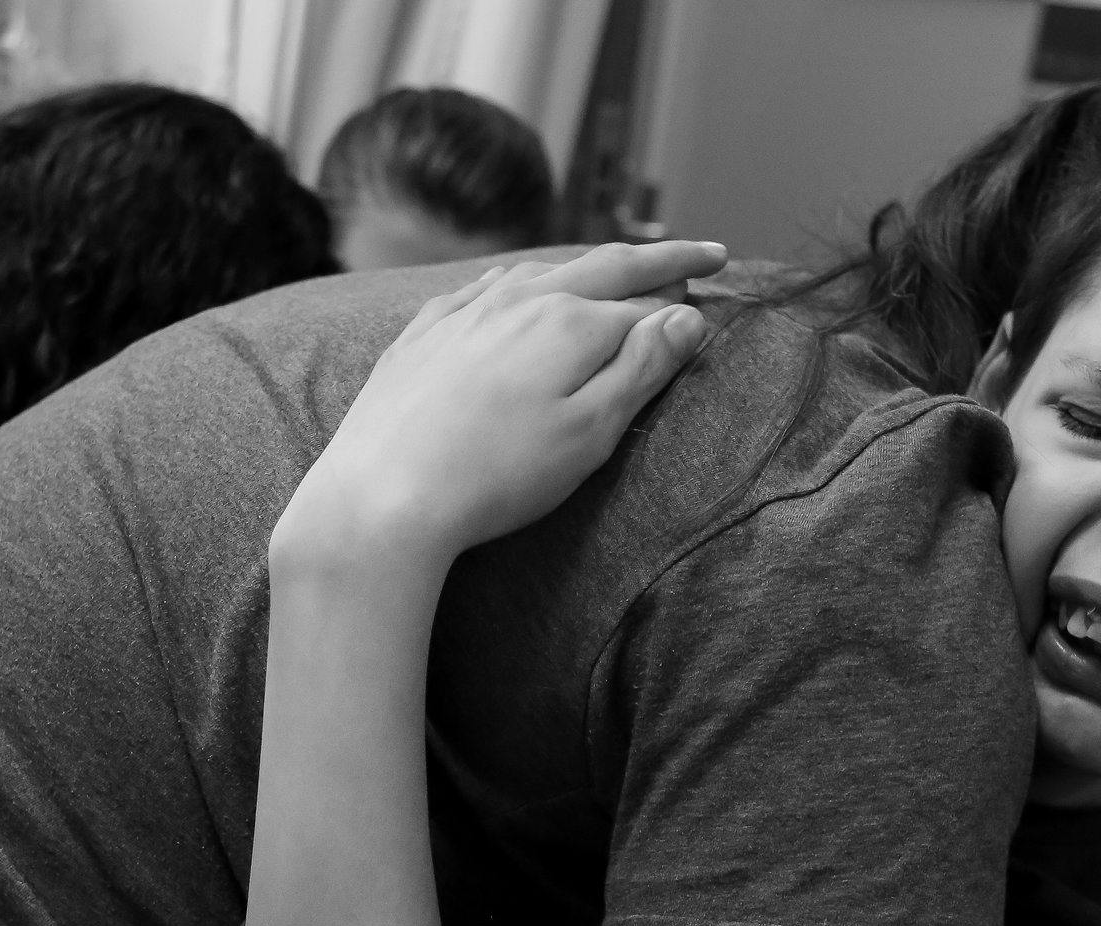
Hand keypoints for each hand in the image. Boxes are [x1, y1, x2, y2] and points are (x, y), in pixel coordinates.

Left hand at [273, 241, 726, 574]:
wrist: (383, 495)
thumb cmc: (496, 476)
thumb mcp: (590, 432)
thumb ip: (640, 369)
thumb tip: (684, 316)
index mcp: (570, 322)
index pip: (646, 304)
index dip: (684, 298)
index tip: (716, 286)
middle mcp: (519, 300)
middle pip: (602, 268)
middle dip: (658, 260)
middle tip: (701, 255)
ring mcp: (466, 312)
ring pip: (541, 271)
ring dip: (587, 266)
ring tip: (615, 268)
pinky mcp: (424, 334)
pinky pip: (484, 287)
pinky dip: (522, 280)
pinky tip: (520, 286)